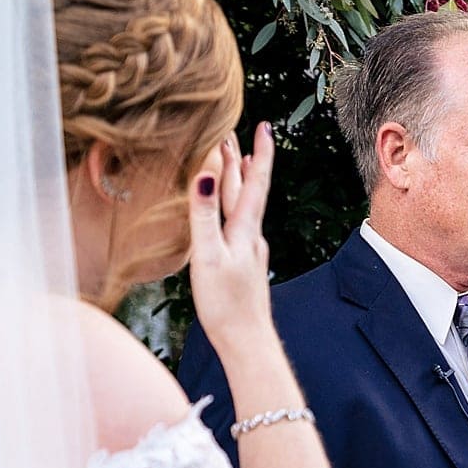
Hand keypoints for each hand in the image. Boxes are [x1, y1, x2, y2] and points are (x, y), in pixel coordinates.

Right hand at [189, 123, 275, 351]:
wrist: (245, 340)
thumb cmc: (225, 303)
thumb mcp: (208, 256)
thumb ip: (203, 215)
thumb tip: (203, 174)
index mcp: (244, 230)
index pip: (255, 182)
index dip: (260, 153)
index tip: (265, 126)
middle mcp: (251, 236)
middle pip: (247, 189)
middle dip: (241, 160)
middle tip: (233, 132)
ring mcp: (249, 250)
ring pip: (243, 206)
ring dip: (239, 181)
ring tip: (238, 160)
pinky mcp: (243, 263)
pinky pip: (238, 224)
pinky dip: (234, 206)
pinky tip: (232, 211)